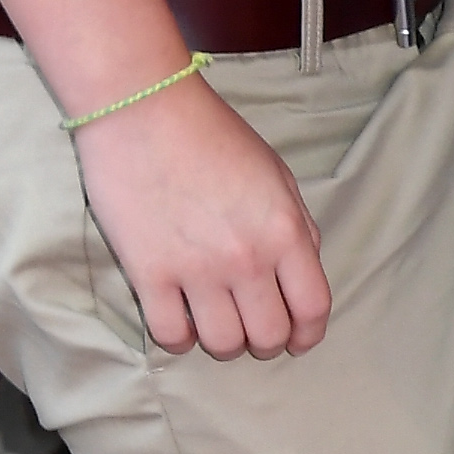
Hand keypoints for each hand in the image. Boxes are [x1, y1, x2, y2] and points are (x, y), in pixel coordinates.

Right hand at [70, 70, 332, 356]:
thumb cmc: (212, 135)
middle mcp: (247, 259)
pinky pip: (169, 334)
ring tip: (215, 326)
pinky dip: (178, 340)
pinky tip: (179, 323)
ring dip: (223, 343)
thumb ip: (297, 226)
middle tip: (252, 330)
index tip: (298, 340)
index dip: (308, 334)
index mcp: (285, 232)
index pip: (312, 308)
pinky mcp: (148, 273)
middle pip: (268, 335)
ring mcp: (196, 269)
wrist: (141, 109)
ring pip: (222, 343)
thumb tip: (302, 270)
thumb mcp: (277, 175)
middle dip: (266, 342)